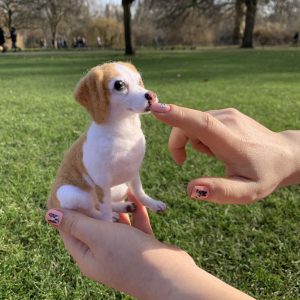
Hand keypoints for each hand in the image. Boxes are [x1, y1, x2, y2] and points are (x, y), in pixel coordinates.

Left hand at [45, 193, 253, 299]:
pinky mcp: (140, 246)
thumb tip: (49, 215)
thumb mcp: (99, 236)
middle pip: (93, 225)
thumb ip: (76, 224)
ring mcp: (123, 251)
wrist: (170, 276)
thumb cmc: (130, 256)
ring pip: (115, 224)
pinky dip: (135, 213)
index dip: (69, 209)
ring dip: (118, 208)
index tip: (72, 188)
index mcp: (87, 256)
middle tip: (97, 182)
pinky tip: (138, 199)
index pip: (70, 230)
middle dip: (96, 204)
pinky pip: (134, 226)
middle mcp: (103, 254)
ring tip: (119, 186)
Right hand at [151, 103, 299, 203]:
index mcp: (231, 142)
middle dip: (177, 143)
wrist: (285, 154)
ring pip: (193, 124)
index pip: (201, 124)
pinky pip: (201, 122)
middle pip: (188, 125)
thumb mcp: (246, 192)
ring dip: (192, 142)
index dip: (177, 116)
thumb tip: (191, 189)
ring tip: (213, 155)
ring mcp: (228, 114)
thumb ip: (220, 192)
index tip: (156, 109)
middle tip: (183, 162)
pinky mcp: (227, 113)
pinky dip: (199, 135)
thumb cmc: (265, 175)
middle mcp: (228, 121)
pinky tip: (216, 146)